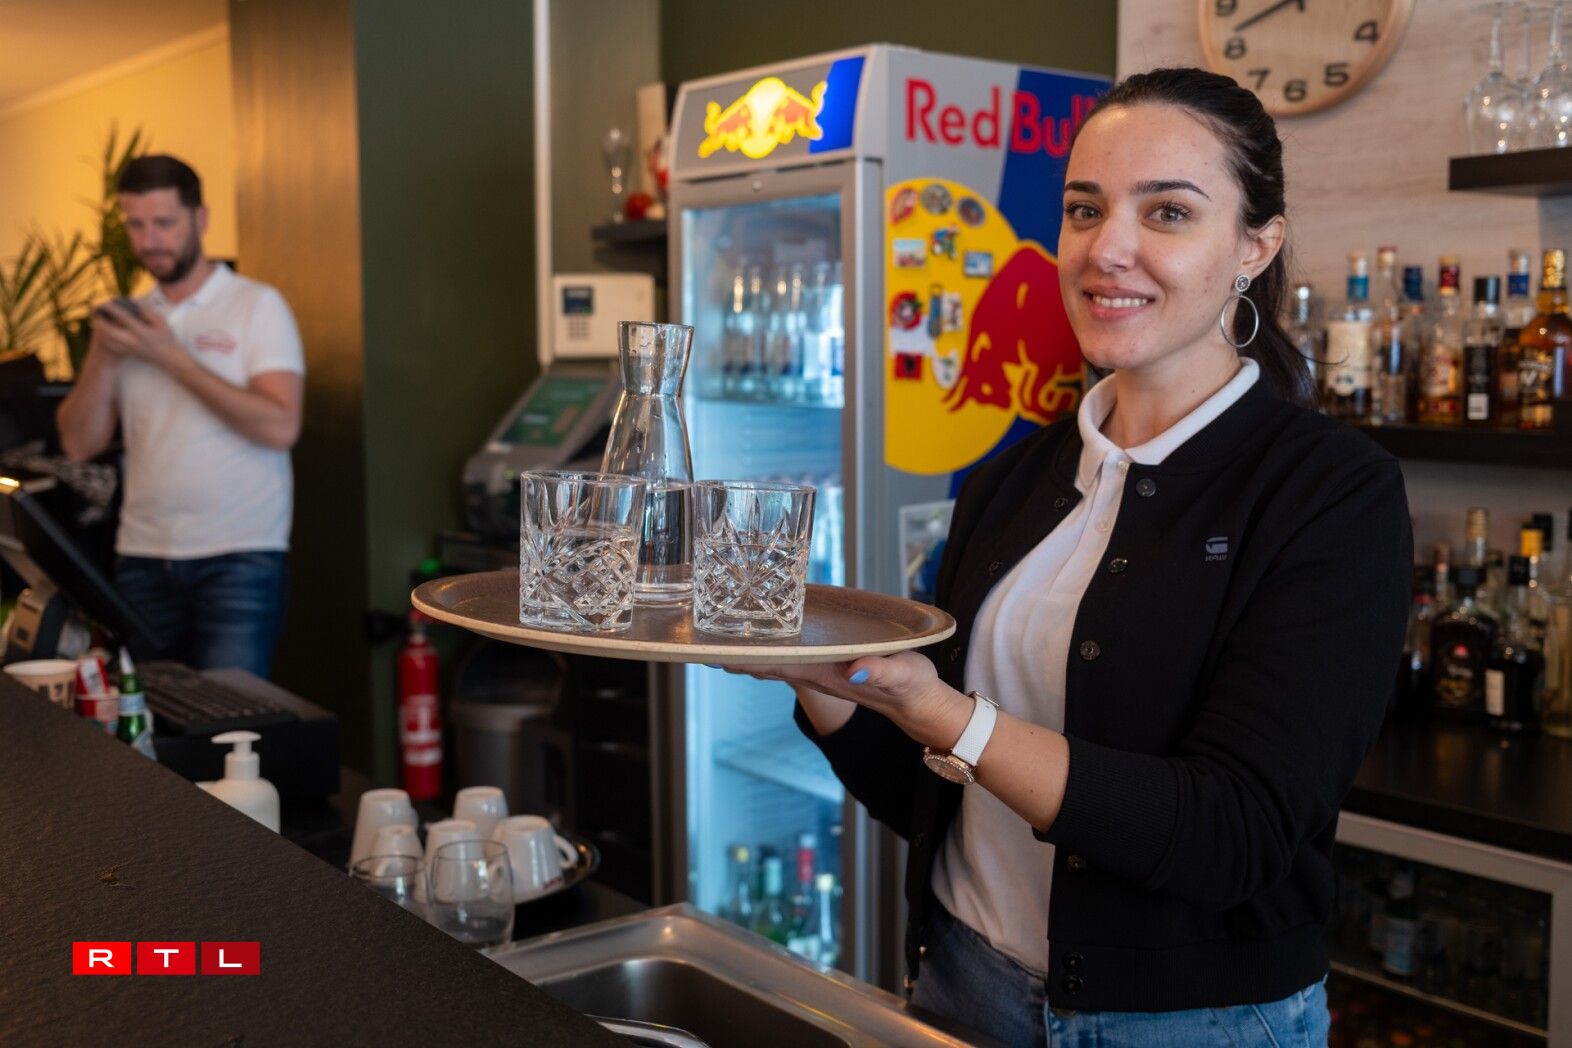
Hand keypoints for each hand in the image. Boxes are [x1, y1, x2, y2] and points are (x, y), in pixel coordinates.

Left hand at [94, 301, 181, 368]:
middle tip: (94, 311)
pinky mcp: (127, 353)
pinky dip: (104, 339)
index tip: (104, 302)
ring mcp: (129, 348)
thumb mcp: (161, 322)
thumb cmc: (166, 338)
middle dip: (100, 320)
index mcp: (141, 331)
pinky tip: (101, 333)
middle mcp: (132, 340)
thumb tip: (136, 302)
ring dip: (99, 330)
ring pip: (107, 339)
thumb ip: (148, 311)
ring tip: (95, 320)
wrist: (169, 357)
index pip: (123, 318)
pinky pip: (111, 346)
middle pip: (109, 330)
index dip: (112, 309)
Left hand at [720, 651, 971, 749]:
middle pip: (765, 663)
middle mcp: (817, 674)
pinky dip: (767, 649)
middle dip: (733, 654)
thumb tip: (855, 668)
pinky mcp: (827, 667)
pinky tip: (756, 640)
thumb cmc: (913, 687)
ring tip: (714, 640)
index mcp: (828, 673)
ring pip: (773, 661)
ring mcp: (820, 672)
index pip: (777, 664)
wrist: (921, 706)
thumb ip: (880, 670)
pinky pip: (788, 657)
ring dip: (745, 653)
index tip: (714, 651)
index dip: (746, 657)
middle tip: (697, 642)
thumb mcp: (903, 675)